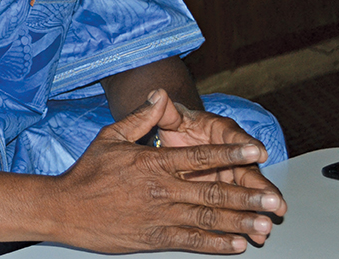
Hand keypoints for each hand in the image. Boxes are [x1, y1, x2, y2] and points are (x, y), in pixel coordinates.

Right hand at [49, 90, 285, 253]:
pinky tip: (236, 243)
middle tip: (273, 198)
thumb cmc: (87, 173)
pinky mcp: (154, 239)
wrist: (65, 209)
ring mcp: (160, 217)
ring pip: (208, 220)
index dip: (232, 153)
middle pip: (213, 192)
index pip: (201, 157)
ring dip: (239, 222)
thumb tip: (160, 95)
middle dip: (247, 195)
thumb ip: (141, 117)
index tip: (257, 151)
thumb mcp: (111, 137)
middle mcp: (162, 190)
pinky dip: (216, 244)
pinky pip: (192, 242)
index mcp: (154, 163)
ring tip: (263, 224)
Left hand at [155, 96, 284, 211]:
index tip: (258, 152)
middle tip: (274, 200)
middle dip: (261, 186)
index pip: (235, 136)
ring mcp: (229, 174)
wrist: (176, 136)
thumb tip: (159, 95)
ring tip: (267, 223)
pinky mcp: (225, 191)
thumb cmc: (176, 125)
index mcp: (220, 131)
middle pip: (248, 170)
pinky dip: (244, 222)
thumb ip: (166, 111)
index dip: (246, 145)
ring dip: (257, 208)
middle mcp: (231, 153)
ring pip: (247, 192)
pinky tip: (252, 236)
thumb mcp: (172, 117)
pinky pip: (236, 208)